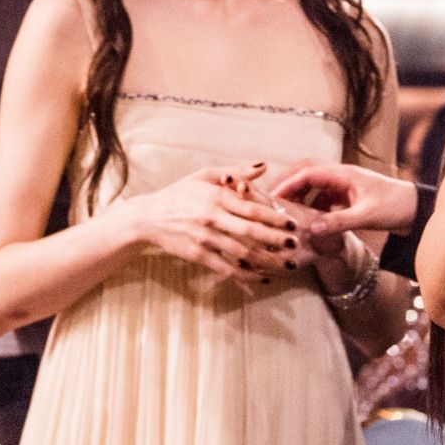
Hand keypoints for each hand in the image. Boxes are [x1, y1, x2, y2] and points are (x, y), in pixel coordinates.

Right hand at [122, 164, 307, 283]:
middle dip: (276, 239)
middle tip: (295, 245)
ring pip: (242, 252)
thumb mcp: (203, 176)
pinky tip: (261, 278)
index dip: (274, 216)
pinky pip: (227, 268)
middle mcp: (212, 217)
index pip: (252, 207)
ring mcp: (205, 238)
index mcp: (216, 196)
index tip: (292, 223)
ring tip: (287, 265)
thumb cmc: (178, 194)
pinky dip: (246, 275)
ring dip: (267, 260)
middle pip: (251, 231)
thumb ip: (235, 171)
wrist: (148, 217)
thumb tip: (263, 167)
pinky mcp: (198, 255)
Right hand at [271, 161, 419, 240]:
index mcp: (344, 174)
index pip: (308, 174)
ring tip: (286, 211)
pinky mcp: (347, 196)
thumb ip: (339, 221)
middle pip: (306, 175)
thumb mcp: (367, 216)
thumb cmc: (397, 207)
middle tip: (271, 201)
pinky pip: (322, 197)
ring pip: (313, 187)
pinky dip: (312, 205)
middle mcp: (341, 176)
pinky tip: (308, 219)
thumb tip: (312, 229)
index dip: (288, 184)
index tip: (273, 197)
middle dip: (288, 186)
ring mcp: (344, 185)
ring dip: (299, 196)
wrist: (418, 210)